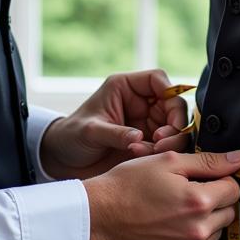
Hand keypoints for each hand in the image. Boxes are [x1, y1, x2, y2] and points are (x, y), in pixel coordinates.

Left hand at [40, 70, 190, 179]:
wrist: (64, 160)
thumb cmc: (72, 136)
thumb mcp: (90, 132)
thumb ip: (115, 133)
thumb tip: (140, 138)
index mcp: (126, 88)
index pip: (157, 79)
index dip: (170, 92)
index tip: (170, 113)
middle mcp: (140, 103)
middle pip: (173, 105)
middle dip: (174, 123)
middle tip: (162, 141)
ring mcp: (146, 124)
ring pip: (175, 127)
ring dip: (170, 141)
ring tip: (151, 152)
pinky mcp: (148, 143)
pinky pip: (167, 146)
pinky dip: (163, 154)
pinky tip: (144, 159)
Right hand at [83, 149, 239, 239]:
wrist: (100, 214)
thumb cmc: (128, 184)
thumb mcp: (168, 162)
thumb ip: (208, 161)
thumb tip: (238, 159)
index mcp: (198, 202)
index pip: (234, 189)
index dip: (223, 177)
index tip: (208, 175)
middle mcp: (197, 230)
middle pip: (229, 211)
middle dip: (216, 198)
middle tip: (190, 187)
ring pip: (216, 230)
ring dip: (206, 217)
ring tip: (178, 204)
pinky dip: (193, 233)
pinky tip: (171, 220)